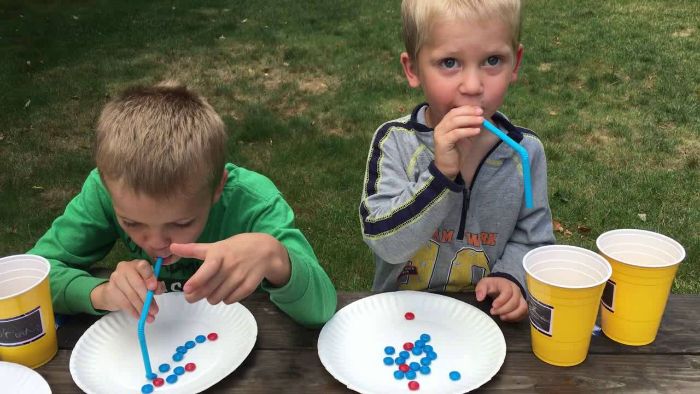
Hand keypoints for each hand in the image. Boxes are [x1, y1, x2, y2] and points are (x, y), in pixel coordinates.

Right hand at [90, 260, 165, 322]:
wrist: (114, 290)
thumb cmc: (135, 284)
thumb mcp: (147, 282)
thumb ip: (155, 285)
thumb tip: (158, 289)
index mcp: (137, 264)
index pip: (143, 266)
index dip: (149, 277)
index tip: (154, 288)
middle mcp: (125, 268)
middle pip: (137, 284)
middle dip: (147, 299)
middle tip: (154, 310)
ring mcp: (116, 278)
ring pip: (131, 295)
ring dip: (141, 308)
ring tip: (149, 316)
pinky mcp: (110, 289)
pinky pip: (124, 303)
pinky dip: (133, 311)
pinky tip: (139, 316)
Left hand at [170, 233, 290, 304]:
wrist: (264, 250)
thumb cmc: (235, 248)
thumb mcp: (215, 246)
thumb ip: (192, 249)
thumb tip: (172, 246)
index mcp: (220, 254)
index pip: (207, 269)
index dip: (196, 281)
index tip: (187, 289)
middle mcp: (230, 266)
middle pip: (209, 289)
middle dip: (196, 295)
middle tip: (190, 296)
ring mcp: (240, 277)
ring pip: (218, 297)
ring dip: (211, 297)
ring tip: (212, 291)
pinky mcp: (249, 286)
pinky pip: (231, 300)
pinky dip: (225, 299)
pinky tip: (225, 292)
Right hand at [432, 106, 483, 179]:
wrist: (448, 168)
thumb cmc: (457, 152)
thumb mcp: (465, 137)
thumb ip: (470, 127)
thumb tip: (480, 118)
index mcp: (445, 124)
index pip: (455, 111)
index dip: (467, 108)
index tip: (479, 109)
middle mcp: (440, 127)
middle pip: (454, 114)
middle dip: (469, 112)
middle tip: (481, 113)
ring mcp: (440, 134)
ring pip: (454, 122)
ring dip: (469, 120)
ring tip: (481, 120)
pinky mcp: (442, 142)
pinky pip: (456, 133)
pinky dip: (467, 131)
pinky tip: (476, 131)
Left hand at [475, 277, 527, 321]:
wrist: (501, 286)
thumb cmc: (493, 286)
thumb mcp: (484, 284)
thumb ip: (481, 289)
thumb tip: (479, 298)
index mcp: (507, 284)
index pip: (508, 291)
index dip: (501, 300)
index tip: (493, 306)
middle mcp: (516, 291)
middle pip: (515, 301)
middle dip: (504, 309)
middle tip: (493, 312)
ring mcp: (521, 298)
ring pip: (523, 308)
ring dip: (512, 315)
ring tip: (501, 317)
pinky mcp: (523, 306)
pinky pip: (524, 313)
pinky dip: (516, 318)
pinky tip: (506, 318)